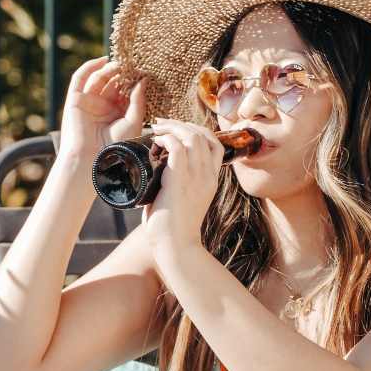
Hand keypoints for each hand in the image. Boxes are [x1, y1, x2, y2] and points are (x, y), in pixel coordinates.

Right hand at [58, 56, 147, 161]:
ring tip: (122, 63)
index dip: (134, 80)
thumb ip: (138, 100)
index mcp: (119, 112)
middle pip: (113, 82)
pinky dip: (90, 67)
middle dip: (123, 72)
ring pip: (99, 78)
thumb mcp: (133, 120)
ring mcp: (89, 101)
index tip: (146, 70)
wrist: (93, 159)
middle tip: (133, 63)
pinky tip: (103, 60)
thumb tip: (143, 79)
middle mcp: (104, 106)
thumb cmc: (117, 145)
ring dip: (110, 69)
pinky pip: (80, 78)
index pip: (126, 90)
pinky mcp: (75, 99)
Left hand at [142, 118, 224, 251]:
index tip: (178, 129)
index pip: (214, 144)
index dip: (198, 130)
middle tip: (162, 124)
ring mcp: (196, 177)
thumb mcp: (185, 201)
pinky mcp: (180, 181)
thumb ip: (179, 186)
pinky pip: (177, 148)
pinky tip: (156, 141)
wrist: (176, 246)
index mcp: (212, 179)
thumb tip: (158, 174)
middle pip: (203, 135)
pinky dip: (166, 139)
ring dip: (173, 127)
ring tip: (157, 128)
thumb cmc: (174, 228)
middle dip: (181, 124)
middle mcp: (207, 175)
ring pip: (191, 137)